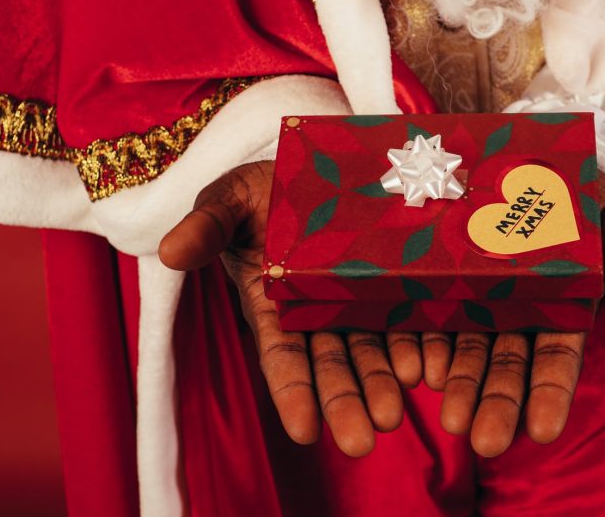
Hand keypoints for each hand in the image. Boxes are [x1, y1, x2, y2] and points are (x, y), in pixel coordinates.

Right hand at [158, 161, 423, 456]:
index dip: (293, 392)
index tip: (305, 430)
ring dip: (384, 384)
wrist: (318, 163)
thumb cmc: (264, 188)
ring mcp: (363, 301)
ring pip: (375, 351)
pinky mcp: (401, 284)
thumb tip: (171, 250)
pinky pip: (415, 319)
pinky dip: (424, 346)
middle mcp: (320, 311)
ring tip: (396, 415)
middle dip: (346, 402)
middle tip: (362, 441)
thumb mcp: (230, 199)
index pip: (283, 355)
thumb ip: (207, 225)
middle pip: (334, 364)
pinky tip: (434, 371)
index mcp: (274, 302)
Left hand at [426, 171, 604, 456]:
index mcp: (563, 305)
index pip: (558, 357)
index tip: (545, 430)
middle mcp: (518, 312)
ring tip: (448, 422)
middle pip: (506, 366)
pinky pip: (426, 316)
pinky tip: (410, 372)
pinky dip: (420, 344)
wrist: (536, 160)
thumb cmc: (586, 193)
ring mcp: (477, 301)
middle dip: (497, 404)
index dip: (551, 392)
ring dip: (457, 386)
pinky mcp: (441, 282)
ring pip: (465, 350)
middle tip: (484, 442)